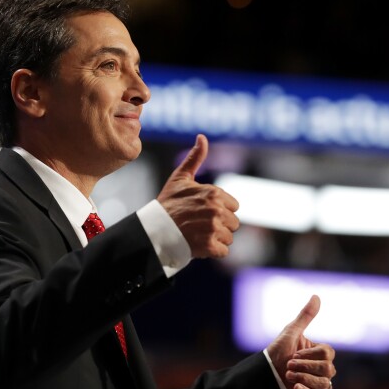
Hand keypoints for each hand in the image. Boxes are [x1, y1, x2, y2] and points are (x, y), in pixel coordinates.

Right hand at [157, 134, 239, 257]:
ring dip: (216, 239)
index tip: (203, 212)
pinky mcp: (210, 246)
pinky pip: (223, 251)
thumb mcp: (181, 178)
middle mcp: (217, 209)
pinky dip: (213, 251)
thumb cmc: (168, 203)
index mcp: (214, 193)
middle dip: (220, 226)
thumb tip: (202, 136)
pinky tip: (199, 245)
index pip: (234, 206)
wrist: (154, 229)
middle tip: (200, 225)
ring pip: (229, 237)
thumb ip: (195, 158)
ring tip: (198, 235)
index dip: (220, 210)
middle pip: (234, 223)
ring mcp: (214, 228)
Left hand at [267, 295, 335, 388]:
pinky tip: (295, 387)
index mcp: (319, 355)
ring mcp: (318, 386)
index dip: (310, 354)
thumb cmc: (276, 353)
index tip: (294, 353)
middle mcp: (321, 370)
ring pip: (325, 384)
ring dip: (304, 377)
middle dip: (305, 366)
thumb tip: (316, 296)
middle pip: (328, 369)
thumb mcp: (290, 332)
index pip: (328, 353)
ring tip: (288, 375)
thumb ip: (305, 316)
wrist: (262, 375)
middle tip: (288, 364)